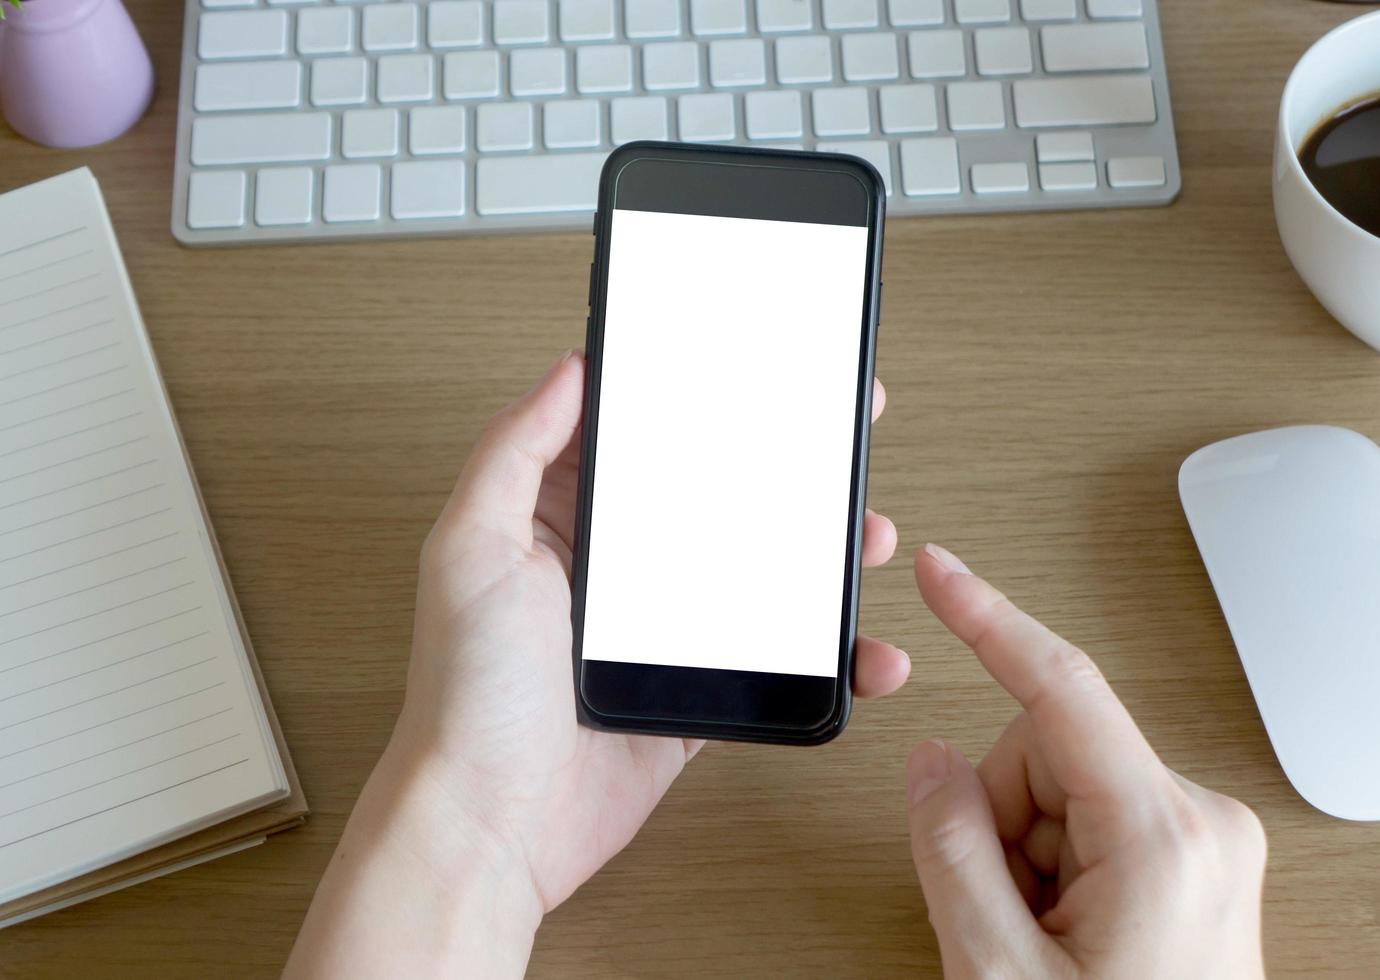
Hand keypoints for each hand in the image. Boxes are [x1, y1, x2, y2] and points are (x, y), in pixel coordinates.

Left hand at [286, 351, 908, 977]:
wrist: (490, 826)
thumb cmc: (468, 692)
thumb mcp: (472, 546)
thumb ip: (515, 451)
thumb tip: (569, 370)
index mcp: (556, 525)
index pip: (639, 445)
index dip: (696, 405)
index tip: (755, 375)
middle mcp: (610, 575)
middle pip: (714, 504)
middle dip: (781, 474)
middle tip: (840, 439)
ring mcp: (655, 637)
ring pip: (755, 578)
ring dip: (816, 559)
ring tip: (865, 535)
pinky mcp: (689, 698)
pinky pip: (769, 663)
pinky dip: (822, 657)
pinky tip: (862, 648)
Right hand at [905, 544, 1266, 979]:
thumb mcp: (994, 971)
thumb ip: (950, 846)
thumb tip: (932, 759)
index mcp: (1161, 834)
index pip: (1060, 690)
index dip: (987, 621)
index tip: (941, 573)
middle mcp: (1199, 817)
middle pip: (1042, 750)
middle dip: (999, 819)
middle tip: (1002, 915)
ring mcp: (1203, 837)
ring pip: (1057, 789)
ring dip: (1023, 854)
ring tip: (1038, 940)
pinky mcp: (1193, 854)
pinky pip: (1088, 820)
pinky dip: (1052, 867)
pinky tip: (1065, 935)